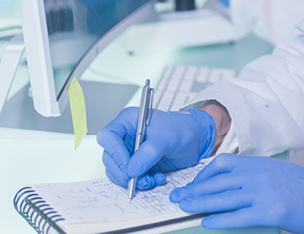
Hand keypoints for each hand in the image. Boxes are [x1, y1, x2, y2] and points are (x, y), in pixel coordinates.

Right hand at [98, 107, 215, 190]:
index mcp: (129, 121)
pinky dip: (140, 182)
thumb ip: (148, 153)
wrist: (195, 138)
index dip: (115, 154)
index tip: (129, 168)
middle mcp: (125, 136)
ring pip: (118, 171)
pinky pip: (129, 178)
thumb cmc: (182, 129)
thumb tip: (131, 170)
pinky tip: (155, 178)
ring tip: (153, 178)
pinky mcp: (136, 164)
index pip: (108, 137)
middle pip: (110, 158)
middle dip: (125, 172)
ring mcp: (129, 151)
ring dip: (134, 180)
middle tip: (141, 179)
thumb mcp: (167, 138)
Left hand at [170, 154, 303, 233]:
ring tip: (183, 209)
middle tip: (177, 198)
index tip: (192, 185)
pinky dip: (220, 219)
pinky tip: (207, 222)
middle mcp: (260, 175)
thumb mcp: (279, 174)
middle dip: (194, 190)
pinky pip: (239, 216)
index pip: (223, 164)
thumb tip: (233, 189)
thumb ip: (257, 178)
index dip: (203, 175)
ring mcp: (265, 192)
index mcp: (261, 164)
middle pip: (218, 182)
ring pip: (224, 198)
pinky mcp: (271, 211)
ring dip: (199, 203)